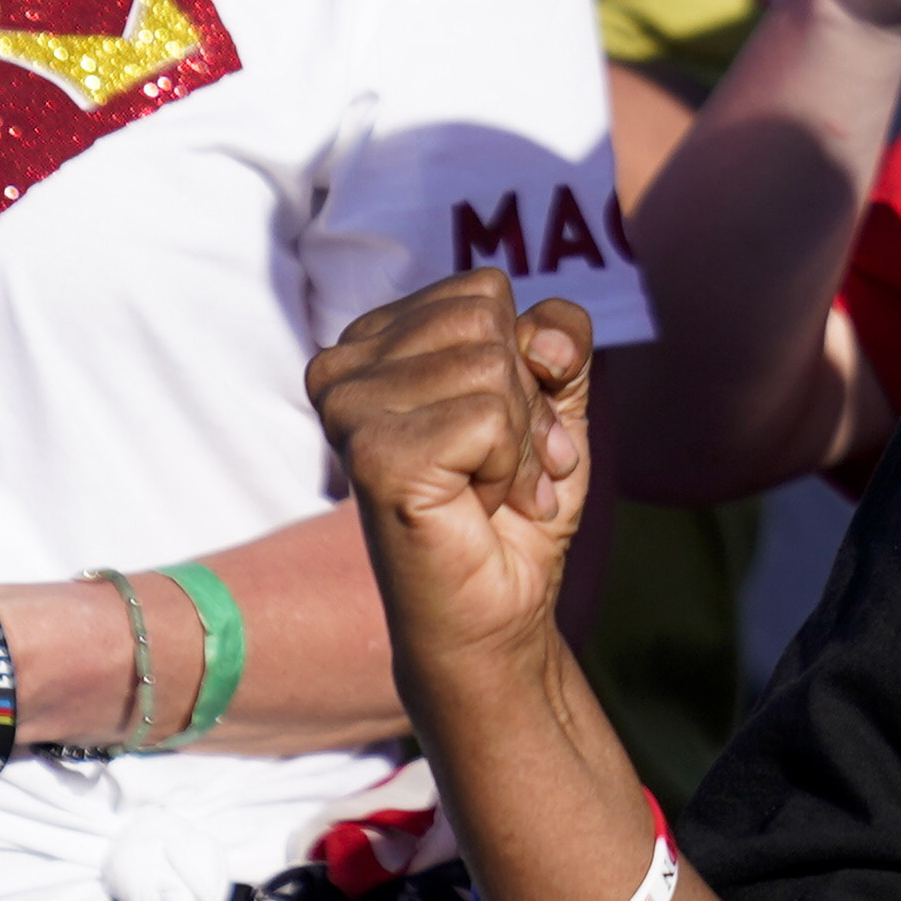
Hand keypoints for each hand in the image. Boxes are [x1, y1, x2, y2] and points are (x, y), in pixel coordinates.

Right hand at [310, 274, 603, 706]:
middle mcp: (342, 366)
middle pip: (487, 317)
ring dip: (519, 440)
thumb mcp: (551, 399)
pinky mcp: (373, 456)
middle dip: (524, 398)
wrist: (498, 610)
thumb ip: (557, 338)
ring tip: (491, 489)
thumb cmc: (514, 507)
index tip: (502, 429)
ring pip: (492, 363)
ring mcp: (349, 410)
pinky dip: (509, 469)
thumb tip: (544, 339)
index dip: (522, 361)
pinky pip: (487, 417)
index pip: (483, 290)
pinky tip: (479, 507)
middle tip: (502, 466)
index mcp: (372, 340)